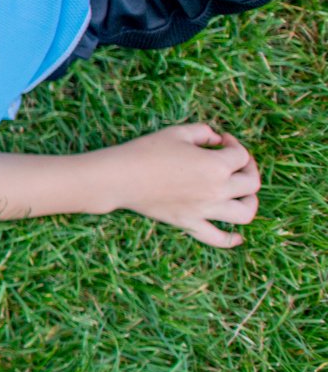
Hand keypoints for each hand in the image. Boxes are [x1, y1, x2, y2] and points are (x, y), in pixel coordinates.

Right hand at [95, 122, 259, 247]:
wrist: (119, 177)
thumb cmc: (146, 151)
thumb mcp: (177, 132)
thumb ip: (204, 132)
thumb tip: (217, 139)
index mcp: (216, 165)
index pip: (241, 155)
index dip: (234, 144)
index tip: (222, 141)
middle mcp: (217, 189)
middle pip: (251, 184)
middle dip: (248, 169)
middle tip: (236, 163)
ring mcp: (205, 210)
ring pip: (245, 213)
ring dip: (250, 203)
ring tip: (243, 195)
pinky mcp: (190, 223)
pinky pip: (218, 238)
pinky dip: (231, 240)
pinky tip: (238, 236)